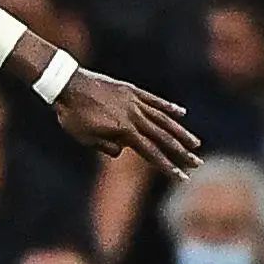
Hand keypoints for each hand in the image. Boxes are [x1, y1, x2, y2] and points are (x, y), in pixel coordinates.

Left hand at [51, 69, 201, 176]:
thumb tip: (123, 151)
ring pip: (164, 119)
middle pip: (163, 137)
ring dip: (181, 132)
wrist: (67, 85)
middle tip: (197, 163)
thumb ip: (106, 147)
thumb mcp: (85, 138)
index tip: (182, 177)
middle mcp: (135, 116)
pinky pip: (154, 100)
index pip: (151, 153)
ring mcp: (135, 102)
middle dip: (181, 152)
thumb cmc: (72, 115)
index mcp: (124, 131)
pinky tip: (182, 113)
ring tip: (196, 143)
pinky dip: (168, 107)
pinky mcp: (132, 91)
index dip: (168, 166)